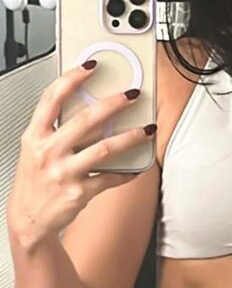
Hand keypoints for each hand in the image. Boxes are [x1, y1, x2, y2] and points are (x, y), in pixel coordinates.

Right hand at [7, 63, 152, 248]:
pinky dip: (128, 172)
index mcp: (35, 136)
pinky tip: (138, 167)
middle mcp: (48, 152)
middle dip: (113, 104)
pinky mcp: (79, 192)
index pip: (51, 99)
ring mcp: (64, 173)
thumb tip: (90, 108)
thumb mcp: (35, 150)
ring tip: (148, 129)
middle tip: (132, 94)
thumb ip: (55, 130)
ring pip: (104, 148)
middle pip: (85, 120)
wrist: (28, 220)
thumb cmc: (35, 181)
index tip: (91, 67)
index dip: (71, 79)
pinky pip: (110, 178)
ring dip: (131, 137)